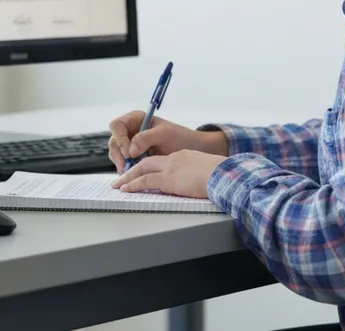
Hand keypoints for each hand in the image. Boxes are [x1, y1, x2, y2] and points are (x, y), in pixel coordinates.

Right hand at [107, 110, 228, 172]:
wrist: (191, 150)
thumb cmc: (180, 137)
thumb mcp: (164, 134)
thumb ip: (146, 138)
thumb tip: (131, 150)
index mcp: (135, 119)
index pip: (117, 126)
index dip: (120, 139)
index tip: (129, 152)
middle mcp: (130, 130)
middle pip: (114, 141)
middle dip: (119, 155)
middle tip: (127, 166)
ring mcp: (131, 144)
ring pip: (116, 154)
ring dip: (122, 163)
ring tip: (131, 172)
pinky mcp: (134, 157)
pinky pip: (124, 163)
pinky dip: (127, 169)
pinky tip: (134, 174)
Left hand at [110, 150, 225, 198]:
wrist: (225, 175)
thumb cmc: (223, 176)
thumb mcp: (211, 172)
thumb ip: (202, 176)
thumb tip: (205, 184)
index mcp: (184, 157)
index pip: (163, 161)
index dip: (151, 166)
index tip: (144, 172)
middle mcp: (174, 159)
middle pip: (148, 162)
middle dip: (134, 170)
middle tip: (123, 177)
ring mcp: (170, 168)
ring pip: (142, 170)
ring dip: (128, 177)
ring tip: (118, 185)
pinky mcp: (167, 179)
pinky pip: (144, 180)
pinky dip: (133, 184)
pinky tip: (126, 189)